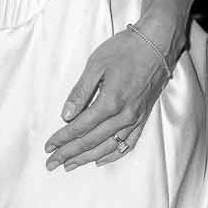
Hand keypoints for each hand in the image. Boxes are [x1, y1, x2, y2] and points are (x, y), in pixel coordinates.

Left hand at [43, 15, 180, 171]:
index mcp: (110, 101)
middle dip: (70, 153)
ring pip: (109, 146)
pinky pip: (128, 143)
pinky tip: (101, 159)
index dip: (62, 139)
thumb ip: (80, 92)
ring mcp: (136, 118)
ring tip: (71, 164)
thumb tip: (66, 115)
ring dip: (88, 158)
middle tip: (52, 162)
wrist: (158, 43)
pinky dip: (113, 154)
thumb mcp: (96, 64)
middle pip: (92, 141)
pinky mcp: (144, 117)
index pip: (80, 127)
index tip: (49, 147)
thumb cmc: (126, 49)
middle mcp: (124, 115)